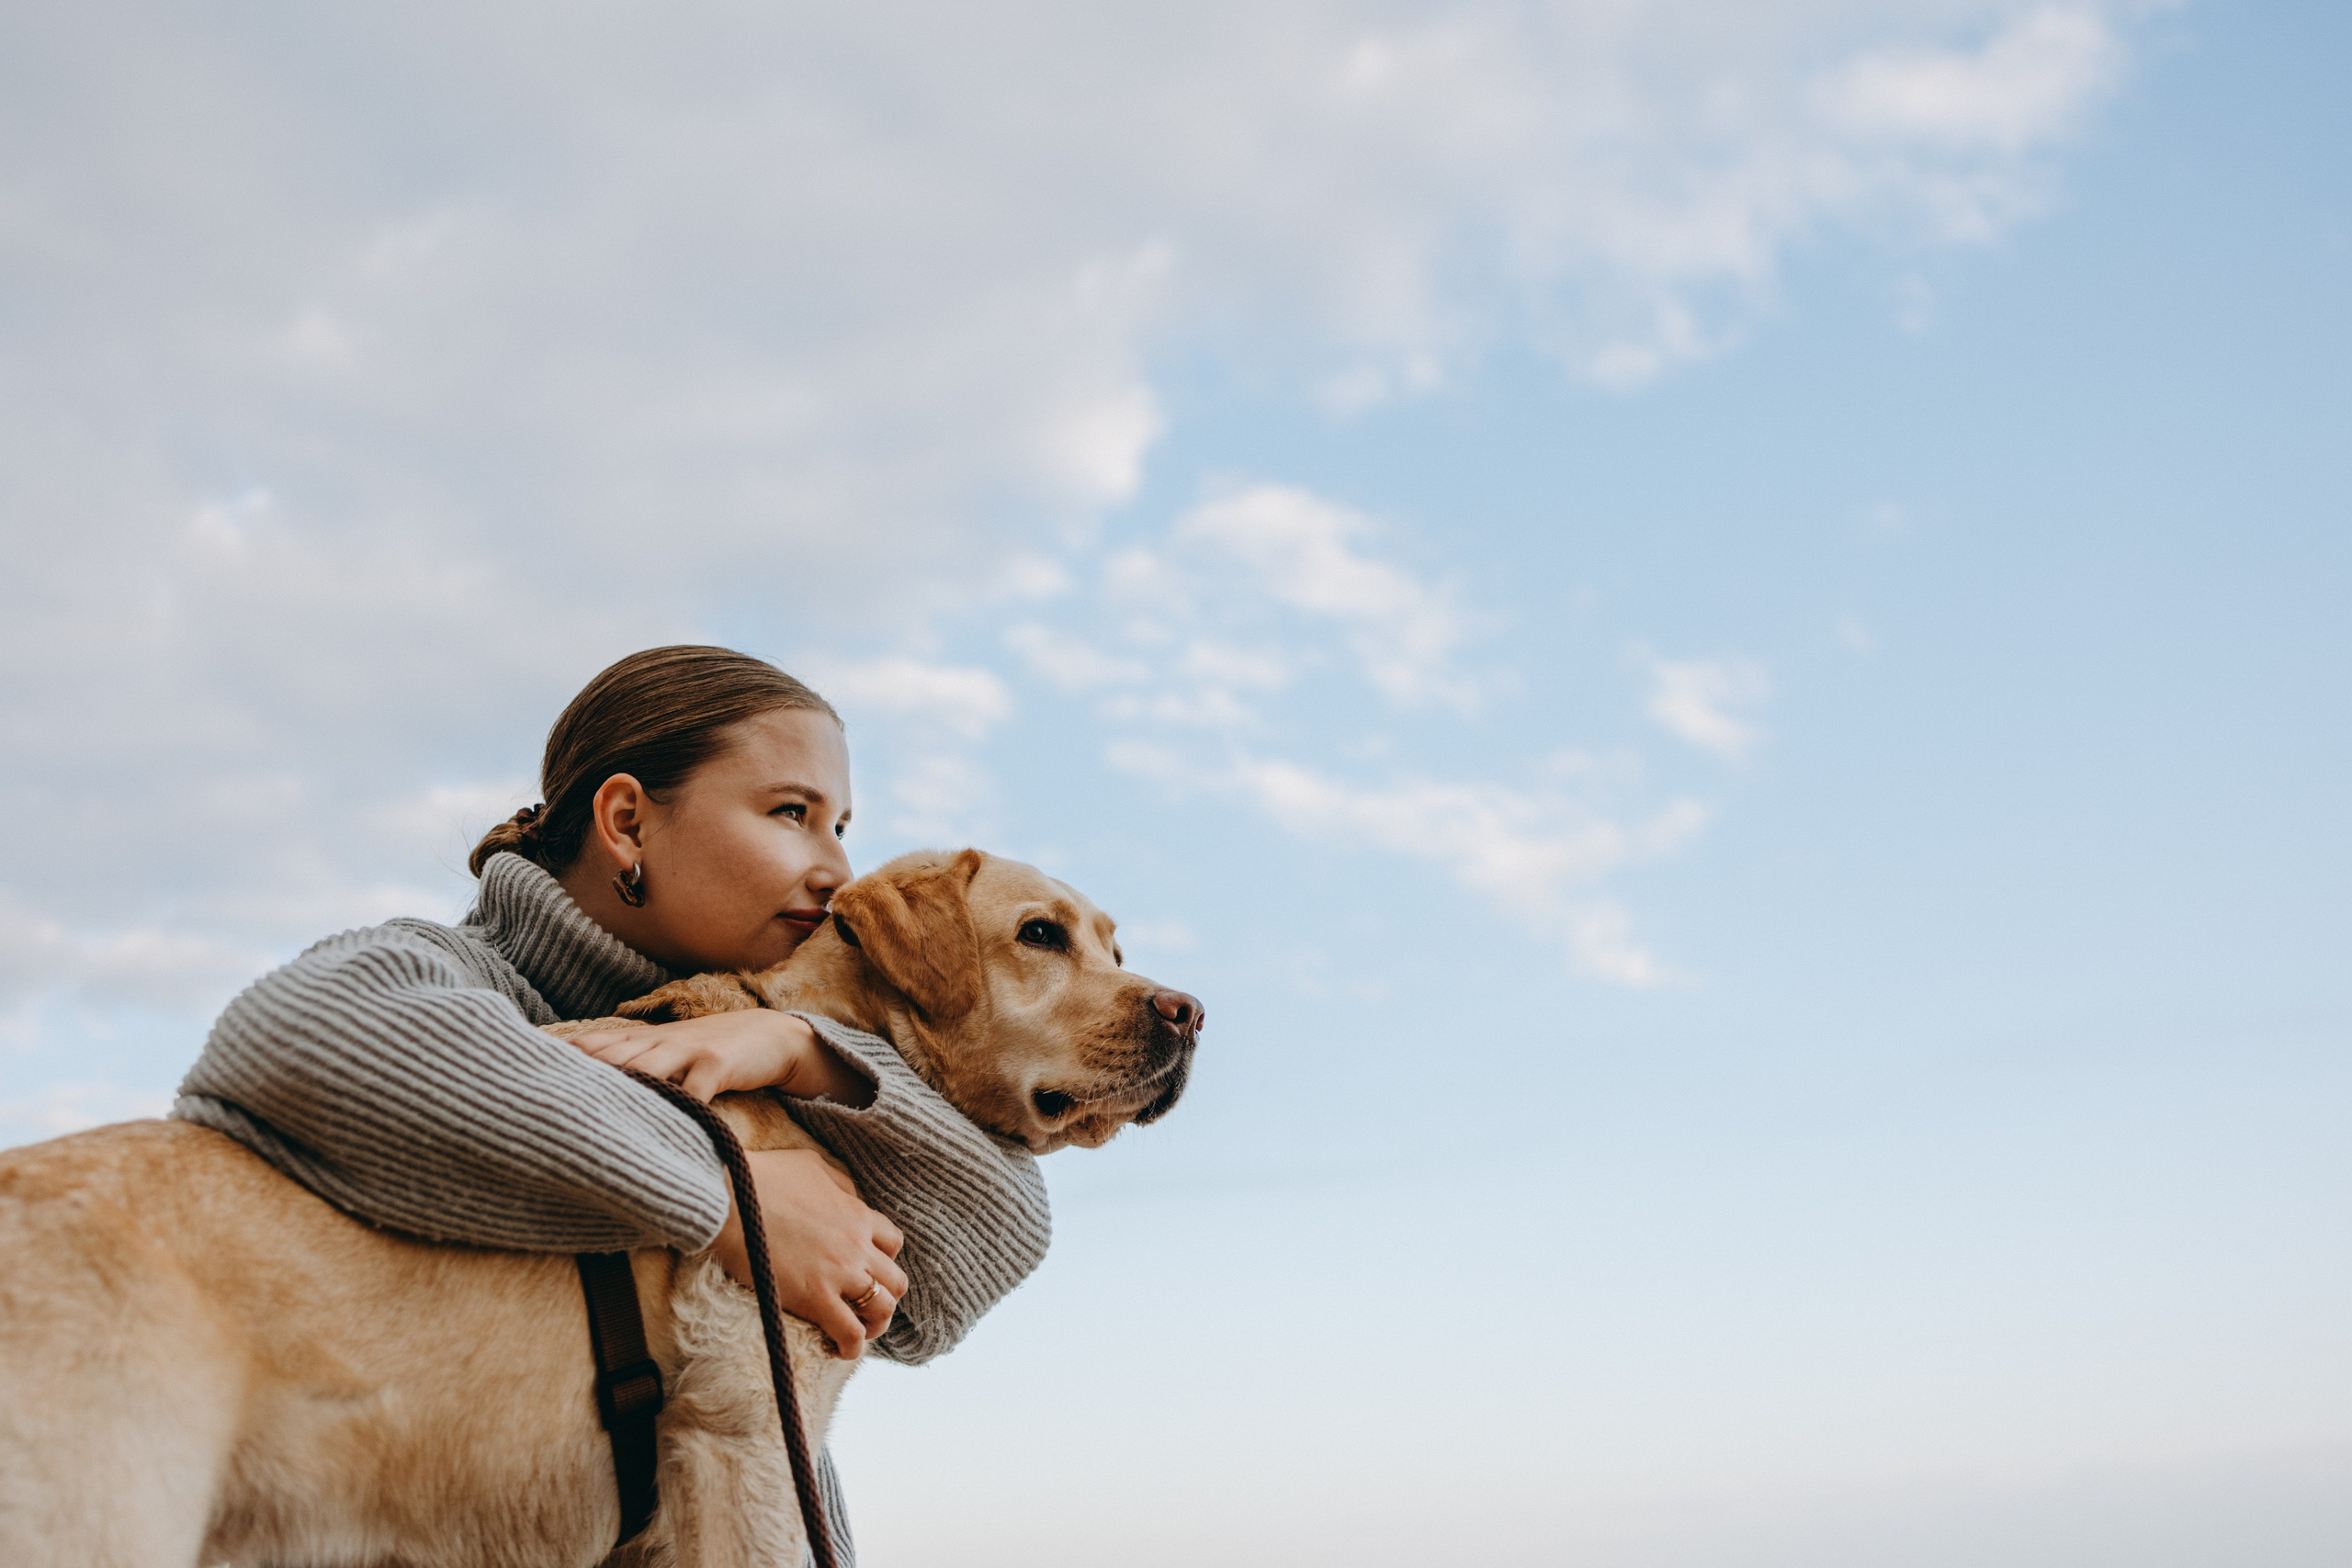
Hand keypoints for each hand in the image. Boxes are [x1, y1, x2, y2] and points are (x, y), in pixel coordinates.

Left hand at [565, 1011, 872, 1105]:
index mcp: (639, 1042)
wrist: (769, 1036)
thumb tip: (582, 1097)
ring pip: (644, 1070)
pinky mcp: (717, 1065)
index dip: (556, 1061)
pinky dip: (680, 1110)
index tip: (519, 1075)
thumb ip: (630, 1070)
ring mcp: (687, 1052)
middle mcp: (655, 1043)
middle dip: (575, 1076)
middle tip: (539, 1101)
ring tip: (588, 1118)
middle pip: (606, 1056)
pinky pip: (695, 1092)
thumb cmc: (708, 1056)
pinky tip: (666, 1132)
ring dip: (618, 1090)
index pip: (588, 1047)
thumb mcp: (666, 1057)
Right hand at [710, 1148, 908, 1357]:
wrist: (729, 1199)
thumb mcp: (811, 1165)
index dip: (883, 1260)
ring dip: (875, 1323)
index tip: (865, 1269)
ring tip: (857, 1330)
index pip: (893, 1243)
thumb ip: (838, 1182)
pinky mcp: (816, 1298)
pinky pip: (851, 1332)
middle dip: (885, 1295)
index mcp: (857, 1214)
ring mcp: (839, 1273)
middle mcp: (856, 1245)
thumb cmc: (761, 1178)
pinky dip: (852, 1346)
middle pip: (896, 1280)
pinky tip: (839, 1350)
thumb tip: (849, 1195)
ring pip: (883, 1308)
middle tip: (863, 1304)